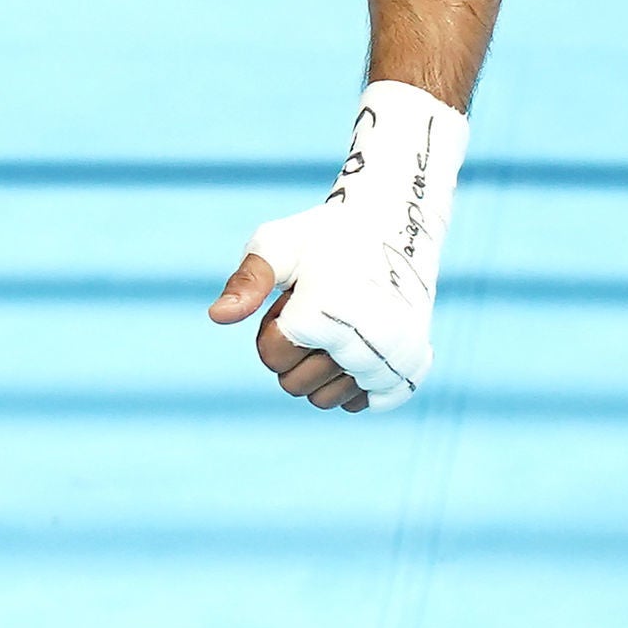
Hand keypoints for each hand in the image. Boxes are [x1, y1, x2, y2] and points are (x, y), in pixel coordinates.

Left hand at [208, 84, 466, 412]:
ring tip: (339, 321)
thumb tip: (217, 316)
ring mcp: (394, 357)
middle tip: (317, 309)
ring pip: (325, 399)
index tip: (293, 298)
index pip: (272, 356)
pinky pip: (359, 403)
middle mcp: (367, 340)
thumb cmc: (326, 234)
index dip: (271, 328)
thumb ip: (248, 281)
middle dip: (292, 352)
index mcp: (329, 310)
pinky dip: (350, 381)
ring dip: (320, 367)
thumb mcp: (278, 245)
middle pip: (293, 385)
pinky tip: (359, 342)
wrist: (396, 224)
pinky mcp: (410, 368)